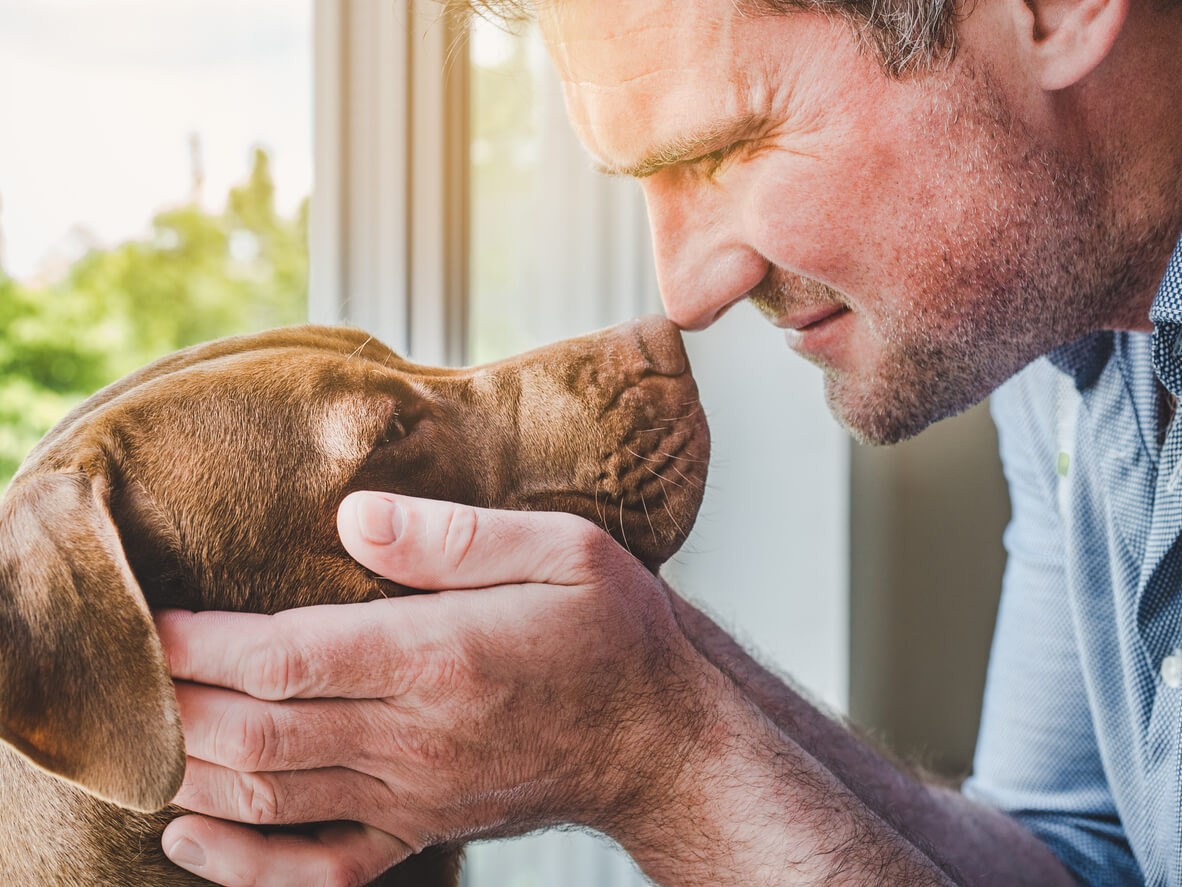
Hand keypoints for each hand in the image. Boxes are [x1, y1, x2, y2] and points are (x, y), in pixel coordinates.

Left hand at [155, 491, 714, 886]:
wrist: (663, 739)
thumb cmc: (616, 633)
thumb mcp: (562, 552)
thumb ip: (453, 535)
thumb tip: (352, 514)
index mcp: (442, 658)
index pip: (287, 656)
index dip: (199, 644)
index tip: (146, 618)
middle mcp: (416, 735)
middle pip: (254, 732)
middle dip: (173, 703)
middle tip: (125, 670)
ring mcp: (413, 795)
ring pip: (269, 797)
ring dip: (190, 767)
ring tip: (140, 731)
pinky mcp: (421, 829)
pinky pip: (315, 869)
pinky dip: (241, 864)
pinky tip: (190, 834)